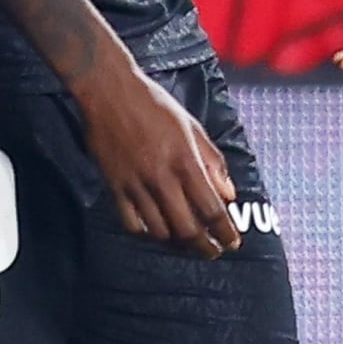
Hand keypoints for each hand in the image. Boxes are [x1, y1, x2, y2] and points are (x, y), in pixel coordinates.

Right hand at [73, 54, 237, 252]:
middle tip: (211, 251)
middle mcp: (162, 177)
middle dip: (204, 246)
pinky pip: (131, 222)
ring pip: (159, 230)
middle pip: (187, 228)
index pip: (212, 209)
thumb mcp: (193, 128)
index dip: (225, 232)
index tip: (232, 243)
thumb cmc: (155, 105)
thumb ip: (213, 162)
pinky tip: (154, 230)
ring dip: (176, 242)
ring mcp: (135, 183)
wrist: (109, 91)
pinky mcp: (114, 185)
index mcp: (186, 161)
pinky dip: (145, 232)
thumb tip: (229, 194)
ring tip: (185, 243)